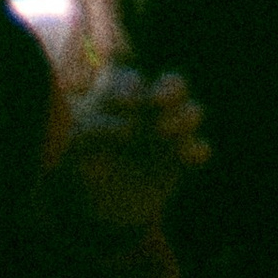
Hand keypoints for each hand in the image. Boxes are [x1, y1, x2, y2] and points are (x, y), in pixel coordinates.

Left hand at [62, 67, 207, 232]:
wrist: (99, 205)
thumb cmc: (83, 164)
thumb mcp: (77, 145)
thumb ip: (93, 130)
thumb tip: (119, 124)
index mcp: (121, 93)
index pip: (129, 72)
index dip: (128, 78)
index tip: (119, 97)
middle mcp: (149, 107)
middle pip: (174, 83)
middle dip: (170, 89)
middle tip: (156, 102)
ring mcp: (168, 131)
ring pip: (191, 111)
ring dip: (183, 118)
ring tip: (162, 131)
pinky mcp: (180, 158)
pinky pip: (200, 148)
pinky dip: (195, 150)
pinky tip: (182, 157)